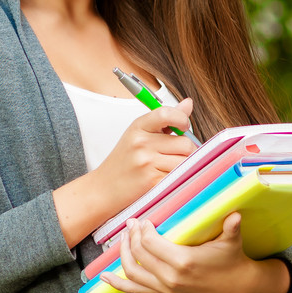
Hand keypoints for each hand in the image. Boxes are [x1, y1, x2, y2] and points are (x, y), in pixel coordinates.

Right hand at [53, 99, 197, 247]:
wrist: (103, 189)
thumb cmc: (124, 162)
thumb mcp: (139, 135)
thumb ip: (165, 120)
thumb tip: (188, 103)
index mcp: (138, 127)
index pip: (166, 114)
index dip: (182, 119)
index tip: (183, 127)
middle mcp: (141, 143)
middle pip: (185, 143)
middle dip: (188, 151)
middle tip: (177, 156)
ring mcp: (147, 163)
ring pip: (186, 161)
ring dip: (185, 166)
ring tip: (170, 169)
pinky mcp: (152, 181)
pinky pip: (180, 176)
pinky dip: (178, 178)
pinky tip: (166, 179)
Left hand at [100, 212, 291, 292]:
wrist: (237, 288)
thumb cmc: (232, 260)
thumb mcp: (232, 241)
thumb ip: (231, 227)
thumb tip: (235, 213)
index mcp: (183, 262)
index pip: (150, 243)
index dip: (143, 229)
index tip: (144, 220)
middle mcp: (170, 277)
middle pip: (139, 253)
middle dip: (132, 236)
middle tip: (132, 223)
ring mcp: (165, 288)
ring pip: (132, 271)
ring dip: (123, 254)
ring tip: (123, 238)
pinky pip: (135, 290)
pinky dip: (118, 284)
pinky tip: (104, 277)